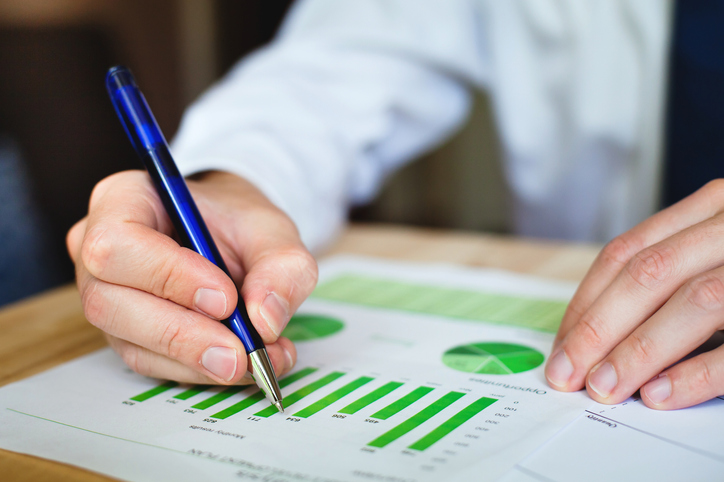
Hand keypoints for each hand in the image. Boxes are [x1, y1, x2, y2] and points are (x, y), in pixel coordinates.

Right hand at [66, 170, 317, 384]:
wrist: (231, 240)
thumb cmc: (239, 223)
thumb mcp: (272, 230)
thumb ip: (280, 266)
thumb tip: (266, 320)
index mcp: (122, 200)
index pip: (118, 242)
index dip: (168, 276)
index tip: (225, 299)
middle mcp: (98, 250)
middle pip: (110, 302)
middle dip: (182, 334)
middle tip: (240, 352)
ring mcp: (106, 297)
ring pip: (131, 343)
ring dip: (197, 360)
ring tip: (255, 360)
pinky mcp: (126, 335)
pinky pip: (153, 363)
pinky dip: (201, 370)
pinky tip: (244, 364)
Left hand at [545, 180, 723, 409]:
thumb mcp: (719, 243)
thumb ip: (675, 268)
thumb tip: (601, 327)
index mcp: (714, 206)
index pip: (628, 253)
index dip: (587, 301)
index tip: (561, 343)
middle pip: (649, 274)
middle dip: (598, 328)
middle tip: (567, 372)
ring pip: (695, 300)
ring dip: (640, 350)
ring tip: (605, 387)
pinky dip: (701, 370)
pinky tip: (662, 394)